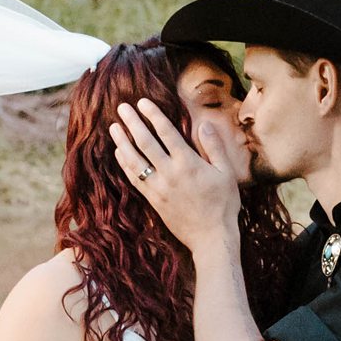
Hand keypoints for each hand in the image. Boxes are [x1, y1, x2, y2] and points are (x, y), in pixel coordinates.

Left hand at [110, 99, 243, 253]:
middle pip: (145, 142)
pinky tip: (119, 152)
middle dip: (132, 122)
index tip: (142, 102)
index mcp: (188, 163)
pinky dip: (125, 164)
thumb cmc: (223, 204)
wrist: (211, 237)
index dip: (153, 114)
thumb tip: (204, 124)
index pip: (166, 132)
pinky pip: (134, 179)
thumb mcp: (226, 173)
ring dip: (122, 142)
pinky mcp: (153, 200)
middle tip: (122, 107)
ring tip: (114, 127)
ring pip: (135, 160)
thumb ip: (214, 147)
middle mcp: (169, 173)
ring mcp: (158, 187)